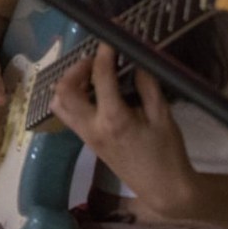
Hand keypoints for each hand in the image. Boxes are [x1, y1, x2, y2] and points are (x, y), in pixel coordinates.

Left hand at [51, 43, 198, 217]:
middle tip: (94, 58)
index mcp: (114, 119)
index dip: (104, 53)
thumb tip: (137, 60)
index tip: (110, 38)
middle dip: (76, 68)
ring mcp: (85, 135)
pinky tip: (89, 92)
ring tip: (88, 74)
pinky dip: (69, 98)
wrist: (163, 190)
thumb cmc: (168, 153)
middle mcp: (92, 126)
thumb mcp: (163, 116)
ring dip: (68, 83)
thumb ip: (147, 86)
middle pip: (65, 89)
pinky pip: (66, 115)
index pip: (101, 77)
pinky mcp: (86, 141)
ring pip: (59, 103)